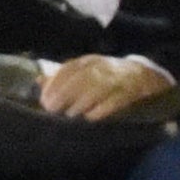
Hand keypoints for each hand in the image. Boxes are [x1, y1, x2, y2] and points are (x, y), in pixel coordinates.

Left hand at [37, 53, 171, 120]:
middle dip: (63, 96)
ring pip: (94, 91)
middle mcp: (101, 67)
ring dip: (79, 105)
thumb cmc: (105, 76)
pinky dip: (99, 111)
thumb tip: (39, 81)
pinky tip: (90, 117)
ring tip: (71, 115)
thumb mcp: (84, 71)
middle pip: (79, 80)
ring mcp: (115, 80)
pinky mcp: (127, 93)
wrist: (141, 75)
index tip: (44, 100)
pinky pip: (111, 103)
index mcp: (88, 61)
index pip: (68, 70)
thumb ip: (62, 77)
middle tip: (53, 110)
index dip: (54, 85)